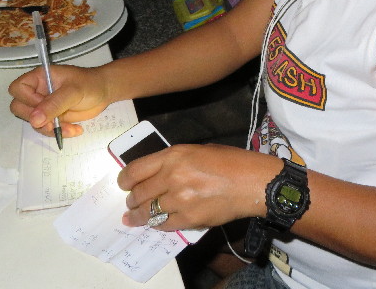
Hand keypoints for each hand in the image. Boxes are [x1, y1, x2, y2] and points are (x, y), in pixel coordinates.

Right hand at [8, 64, 112, 137]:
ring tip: (69, 127)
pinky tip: (74, 129)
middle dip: (36, 119)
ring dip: (49, 129)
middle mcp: (37, 91)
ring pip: (33, 122)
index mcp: (39, 78)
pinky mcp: (51, 117)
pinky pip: (46, 129)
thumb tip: (34, 120)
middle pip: (19, 108)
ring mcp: (43, 106)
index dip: (27, 99)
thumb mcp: (73, 91)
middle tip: (53, 122)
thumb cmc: (89, 84)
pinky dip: (58, 132)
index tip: (44, 104)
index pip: (18, 89)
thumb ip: (54, 104)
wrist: (104, 92)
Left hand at [118, 144, 279, 230]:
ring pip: (148, 212)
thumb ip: (174, 161)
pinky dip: (158, 224)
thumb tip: (156, 174)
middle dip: (131, 200)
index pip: (136, 169)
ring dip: (139, 216)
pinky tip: (156, 223)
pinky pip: (164, 224)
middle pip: (139, 193)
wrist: (252, 182)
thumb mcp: (198, 150)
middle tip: (130, 203)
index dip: (125, 179)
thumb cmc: (230, 162)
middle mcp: (172, 176)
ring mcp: (179, 199)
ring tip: (134, 217)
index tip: (123, 185)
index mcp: (174, 155)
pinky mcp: (188, 218)